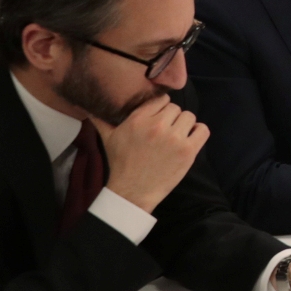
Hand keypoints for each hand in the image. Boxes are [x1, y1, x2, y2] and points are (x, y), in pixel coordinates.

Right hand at [94, 94, 208, 213]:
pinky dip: (198, 132)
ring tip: (176, 137)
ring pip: (189, 116)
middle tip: (165, 131)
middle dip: (171, 118)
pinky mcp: (188, 151)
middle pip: (175, 108)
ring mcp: (174, 138)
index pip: (160, 99)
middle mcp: (157, 126)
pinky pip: (203, 130)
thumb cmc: (121, 163)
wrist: (133, 191)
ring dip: (184, 125)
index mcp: (138, 120)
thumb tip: (88, 105)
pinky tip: (189, 139)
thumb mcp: (108, 138)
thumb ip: (101, 119)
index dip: (161, 107)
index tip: (158, 117)